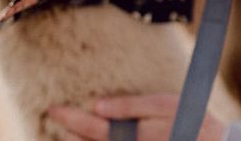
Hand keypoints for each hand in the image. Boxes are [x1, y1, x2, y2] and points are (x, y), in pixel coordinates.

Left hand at [47, 93, 226, 140]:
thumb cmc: (190, 118)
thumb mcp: (163, 104)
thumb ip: (130, 106)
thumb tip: (98, 105)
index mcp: (136, 134)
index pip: (96, 127)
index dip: (73, 119)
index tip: (54, 109)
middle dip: (70, 134)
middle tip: (51, 117)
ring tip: (60, 136)